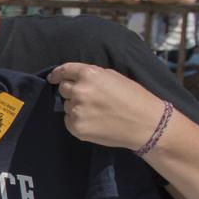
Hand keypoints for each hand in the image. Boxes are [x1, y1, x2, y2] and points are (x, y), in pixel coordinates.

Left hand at [48, 63, 164, 152]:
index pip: (64, 71)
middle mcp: (79, 91)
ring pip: (67, 105)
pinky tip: (94, 121)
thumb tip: (74, 79)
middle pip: (63, 89)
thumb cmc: (133, 97)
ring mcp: (76, 111)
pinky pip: (69, 120)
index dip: (57, 74)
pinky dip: (77, 120)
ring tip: (97, 111)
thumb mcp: (113, 77)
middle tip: (88, 97)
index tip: (53, 77)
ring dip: (76, 106)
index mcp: (89, 75)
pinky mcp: (76, 127)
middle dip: (71, 91)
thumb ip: (91, 76)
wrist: (145, 123)